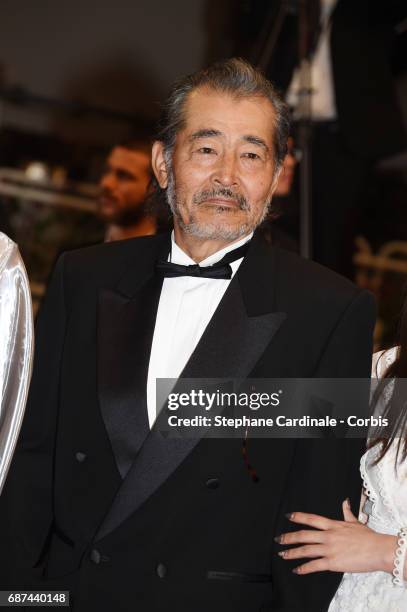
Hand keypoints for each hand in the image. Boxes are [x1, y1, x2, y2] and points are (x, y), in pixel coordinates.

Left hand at [275, 499, 396, 574]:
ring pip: (305, 550)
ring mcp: (329, 549)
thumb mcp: (355, 522)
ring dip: (292, 553)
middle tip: (278, 539)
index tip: (288, 516)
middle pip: (303, 535)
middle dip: (289, 537)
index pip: (311, 519)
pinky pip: (314, 565)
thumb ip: (347, 512)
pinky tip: (297, 570)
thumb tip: (345, 502)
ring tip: (282, 555)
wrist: (377, 550)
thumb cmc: (368, 537)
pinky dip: (304, 568)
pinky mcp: (332, 563)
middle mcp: (328, 536)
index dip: (298, 517)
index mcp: (332, 525)